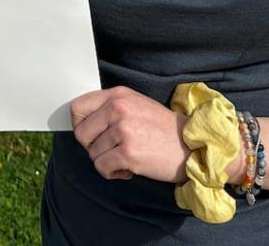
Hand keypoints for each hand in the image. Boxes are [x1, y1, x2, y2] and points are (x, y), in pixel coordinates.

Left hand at [69, 86, 189, 182]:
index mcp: (118, 95)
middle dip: (93, 147)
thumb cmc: (162, 129)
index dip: (80, 125)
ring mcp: (123, 130)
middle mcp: (118, 109)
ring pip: (92, 154)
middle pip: (81, 133)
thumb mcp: (136, 105)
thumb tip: (82, 121)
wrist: (191, 146)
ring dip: (107, 161)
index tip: (92, 135)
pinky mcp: (128, 153)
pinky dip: (113, 173)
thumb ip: (110, 108)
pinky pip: (102, 168)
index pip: (77, 108)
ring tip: (127, 156)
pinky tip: (129, 168)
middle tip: (112, 149)